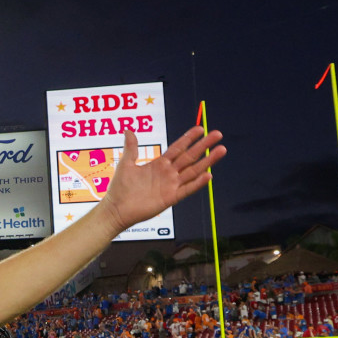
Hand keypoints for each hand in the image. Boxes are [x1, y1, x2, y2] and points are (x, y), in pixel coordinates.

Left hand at [101, 127, 225, 232]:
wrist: (116, 209)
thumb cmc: (120, 188)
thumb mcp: (126, 164)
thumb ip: (131, 148)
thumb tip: (129, 130)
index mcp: (159, 164)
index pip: (177, 148)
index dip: (188, 138)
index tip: (200, 128)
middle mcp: (168, 173)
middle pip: (189, 157)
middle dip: (203, 145)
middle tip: (217, 134)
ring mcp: (171, 185)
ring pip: (193, 171)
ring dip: (207, 161)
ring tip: (221, 150)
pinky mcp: (170, 198)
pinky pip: (187, 190)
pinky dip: (198, 183)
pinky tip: (209, 175)